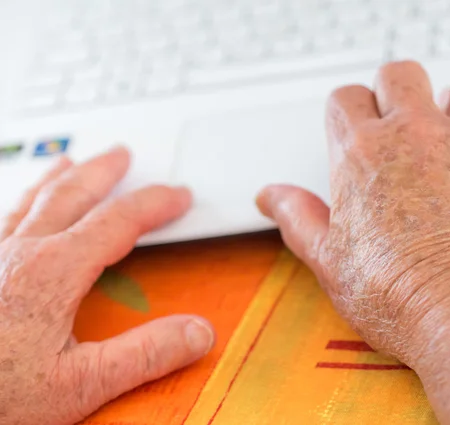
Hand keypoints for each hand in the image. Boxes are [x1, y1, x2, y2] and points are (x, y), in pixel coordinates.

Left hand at [0, 147, 213, 424]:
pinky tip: (20, 211)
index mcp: (51, 272)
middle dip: (103, 171)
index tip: (177, 195)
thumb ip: (145, 355)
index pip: (117, 220)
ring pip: (30, 201)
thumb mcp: (80, 386)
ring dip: (59, 179)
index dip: (154, 203)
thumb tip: (197, 333)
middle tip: (122, 154)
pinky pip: (2, 220)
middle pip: (70, 195)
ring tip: (71, 163)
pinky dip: (21, 203)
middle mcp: (17, 254)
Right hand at [257, 59, 449, 363]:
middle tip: (395, 113)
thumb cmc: (396, 294)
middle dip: (393, 88)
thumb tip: (270, 195)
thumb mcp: (328, 260)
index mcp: (363, 154)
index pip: (345, 100)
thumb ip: (297, 217)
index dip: (346, 110)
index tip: (351, 127)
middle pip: (399, 74)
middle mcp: (414, 134)